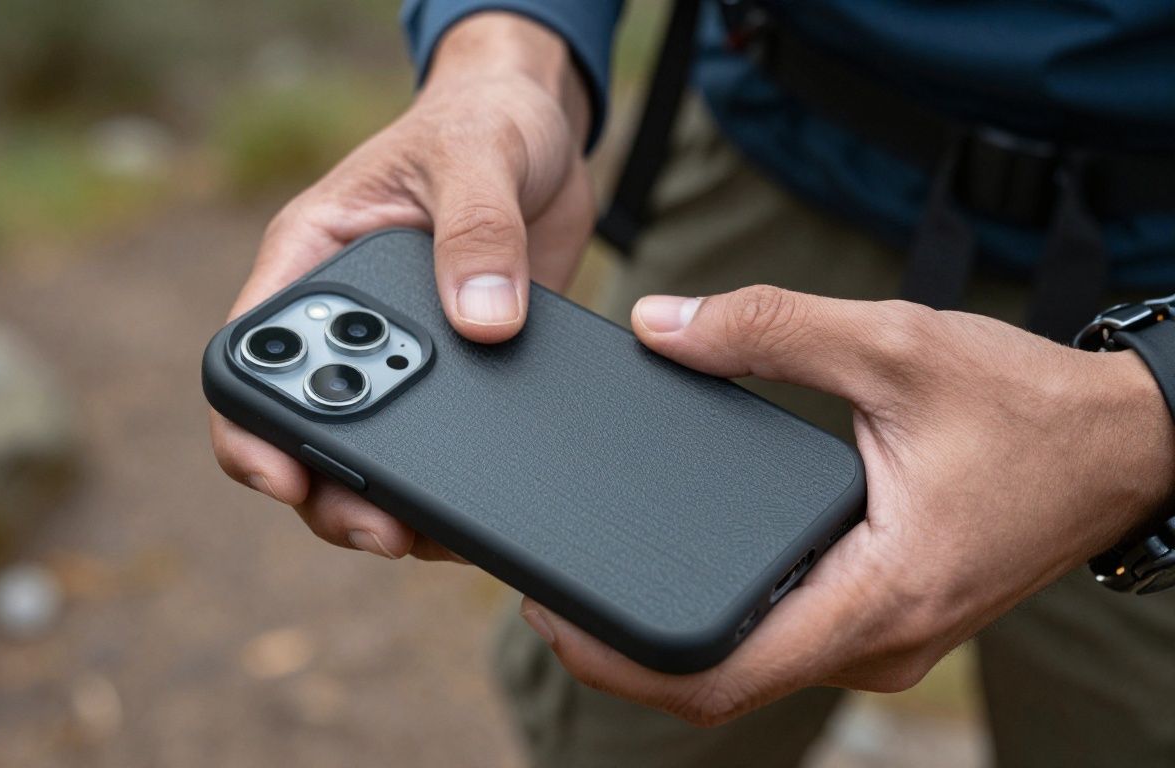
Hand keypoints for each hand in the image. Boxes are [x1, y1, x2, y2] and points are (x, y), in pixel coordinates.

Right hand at [211, 13, 594, 559]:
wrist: (542, 132)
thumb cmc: (484, 120)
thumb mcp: (478, 157)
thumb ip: (479, 229)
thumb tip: (482, 324)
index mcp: (316, 257)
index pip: (252, 354)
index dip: (251, 427)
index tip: (285, 477)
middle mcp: (346, 317)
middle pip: (307, 427)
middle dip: (331, 490)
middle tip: (381, 529)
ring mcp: (403, 353)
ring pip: (367, 453)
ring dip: (385, 503)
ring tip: (422, 540)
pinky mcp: (457, 375)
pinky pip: (437, 446)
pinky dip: (446, 486)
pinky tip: (468, 517)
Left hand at [518, 286, 1174, 725]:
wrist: (1124, 443)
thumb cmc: (1028, 407)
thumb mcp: (892, 346)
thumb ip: (767, 330)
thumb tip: (659, 325)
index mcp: (877, 595)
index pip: (719, 678)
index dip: (618, 662)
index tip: (551, 616)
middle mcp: (878, 641)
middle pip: (722, 684)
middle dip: (626, 655)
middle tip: (554, 592)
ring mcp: (883, 639)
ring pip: (754, 667)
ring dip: (673, 640)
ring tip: (601, 581)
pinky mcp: (884, 618)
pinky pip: (786, 639)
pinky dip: (724, 618)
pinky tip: (684, 568)